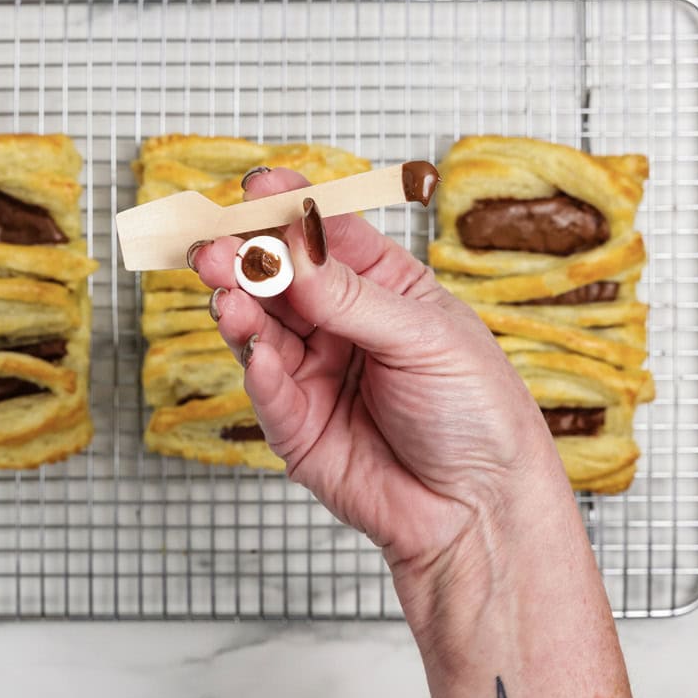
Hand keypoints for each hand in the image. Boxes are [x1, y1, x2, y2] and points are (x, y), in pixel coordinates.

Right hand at [190, 168, 568, 602]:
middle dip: (245, 261)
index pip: (324, 237)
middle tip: (216, 249)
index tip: (259, 189)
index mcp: (382, 287)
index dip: (290, 211)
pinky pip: (267, 391)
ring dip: (241, 310)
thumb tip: (294, 251)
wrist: (481, 509)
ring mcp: (315, 374)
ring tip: (228, 296)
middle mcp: (341, 325)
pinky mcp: (295, 426)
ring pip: (261, 331)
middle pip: (279, 280)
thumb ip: (352, 298)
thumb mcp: (426, 338)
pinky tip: (260, 354)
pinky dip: (259, 370)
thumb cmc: (477, 414)